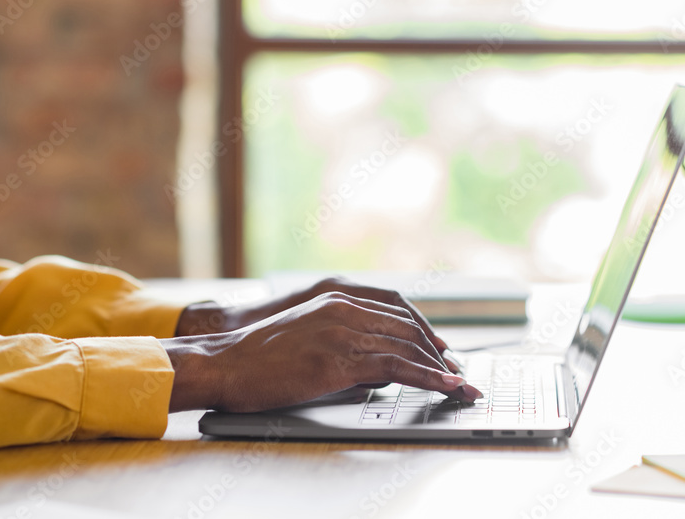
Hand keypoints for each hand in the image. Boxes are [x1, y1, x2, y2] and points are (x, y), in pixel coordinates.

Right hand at [163, 291, 481, 412]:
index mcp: (336, 297)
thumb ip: (345, 341)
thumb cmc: (258, 356)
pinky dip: (427, 376)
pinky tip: (443, 386)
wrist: (223, 363)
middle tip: (458, 371)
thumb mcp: (307, 335)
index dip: (425, 329)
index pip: (397, 308)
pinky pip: (396, 367)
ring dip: (441, 367)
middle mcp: (343, 308)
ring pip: (407, 345)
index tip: (442, 348)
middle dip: (438, 350)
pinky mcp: (337, 359)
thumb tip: (380, 367)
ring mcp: (341, 331)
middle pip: (408, 325)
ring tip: (462, 385)